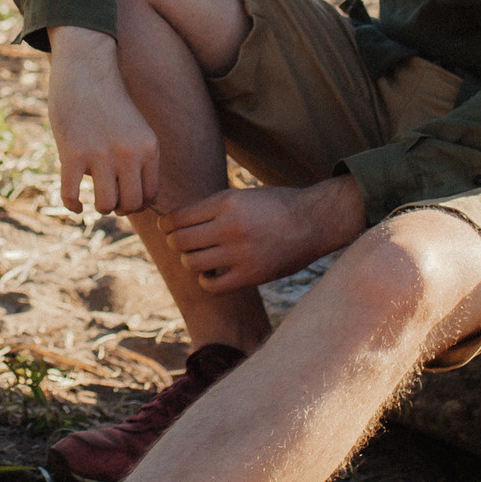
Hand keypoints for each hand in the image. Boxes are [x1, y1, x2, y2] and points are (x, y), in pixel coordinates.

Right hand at [46, 26, 157, 216]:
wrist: (86, 69)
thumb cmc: (108, 102)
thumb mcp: (136, 128)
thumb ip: (138, 159)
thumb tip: (134, 201)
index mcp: (148, 147)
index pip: (150, 195)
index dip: (137, 203)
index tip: (125, 197)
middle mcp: (128, 153)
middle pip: (130, 205)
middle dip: (119, 207)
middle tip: (110, 198)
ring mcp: (100, 154)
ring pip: (105, 205)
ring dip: (99, 207)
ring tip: (94, 197)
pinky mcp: (73, 153)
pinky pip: (72, 195)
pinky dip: (73, 206)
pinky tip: (75, 205)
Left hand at [162, 176, 365, 293]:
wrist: (315, 221)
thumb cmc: (276, 205)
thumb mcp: (242, 196)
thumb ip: (211, 208)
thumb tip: (175, 223)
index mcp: (226, 202)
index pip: (177, 218)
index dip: (165, 224)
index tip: (167, 227)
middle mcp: (230, 227)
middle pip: (178, 242)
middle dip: (175, 242)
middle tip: (182, 243)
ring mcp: (240, 253)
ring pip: (191, 263)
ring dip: (191, 261)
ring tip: (201, 257)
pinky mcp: (251, 275)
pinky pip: (211, 285)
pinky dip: (206, 280)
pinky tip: (213, 273)